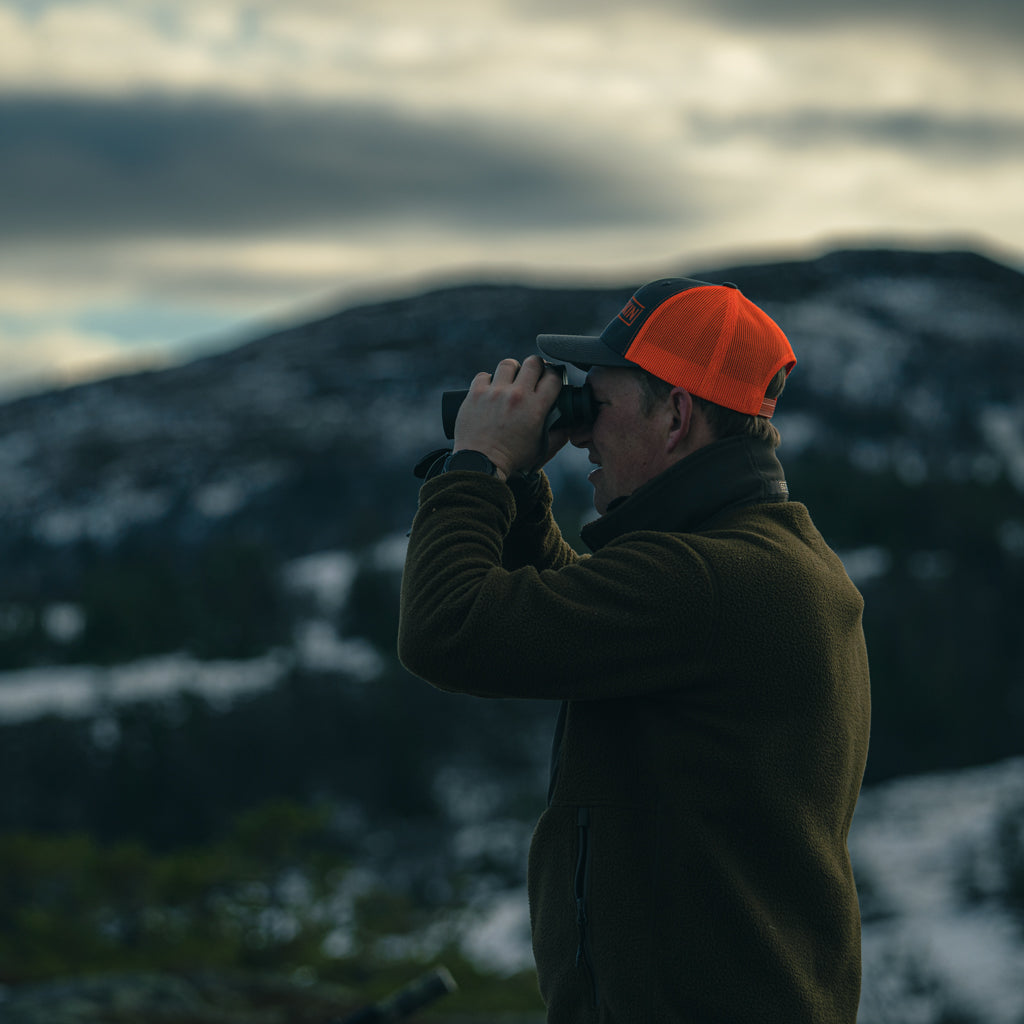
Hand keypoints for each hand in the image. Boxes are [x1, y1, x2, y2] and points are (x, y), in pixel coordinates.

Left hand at [453, 355, 563, 478]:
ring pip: (508, 364)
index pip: (553, 377)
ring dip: (512, 370)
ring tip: (510, 380)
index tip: (549, 379)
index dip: (554, 376)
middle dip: (536, 367)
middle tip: (532, 375)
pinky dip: (488, 381)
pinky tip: (490, 390)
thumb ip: (559, 435)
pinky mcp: (475, 394)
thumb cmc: (512, 458)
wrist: (480, 463)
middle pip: (533, 362)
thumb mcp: (541, 448)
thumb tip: (569, 424)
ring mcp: (495, 392)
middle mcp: (517, 395)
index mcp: (536, 407)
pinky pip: (484, 375)